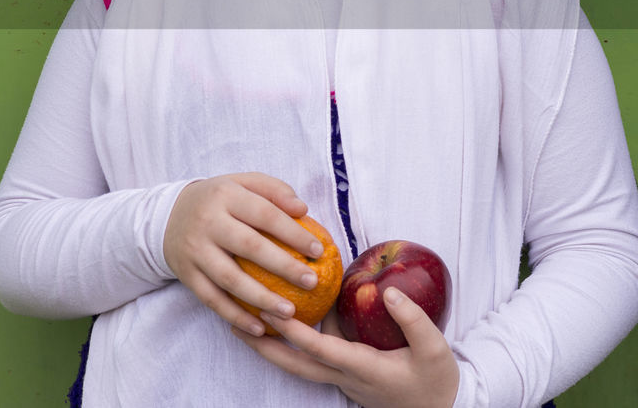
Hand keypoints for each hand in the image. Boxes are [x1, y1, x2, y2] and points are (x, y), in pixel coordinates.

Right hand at [163, 173, 324, 335]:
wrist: (167, 216)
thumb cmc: (219, 201)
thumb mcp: (241, 183)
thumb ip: (273, 190)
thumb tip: (302, 209)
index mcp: (225, 195)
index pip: (264, 214)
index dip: (293, 233)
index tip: (319, 251)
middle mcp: (207, 222)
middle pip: (249, 246)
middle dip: (284, 266)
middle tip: (312, 282)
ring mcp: (195, 250)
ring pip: (230, 278)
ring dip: (262, 298)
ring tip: (290, 312)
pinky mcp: (187, 274)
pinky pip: (212, 299)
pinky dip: (235, 316)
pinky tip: (259, 328)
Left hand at [232, 286, 459, 407]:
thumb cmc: (437, 379)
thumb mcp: (435, 349)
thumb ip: (413, 320)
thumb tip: (388, 291)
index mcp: (362, 368)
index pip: (319, 349)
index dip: (293, 332)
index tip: (270, 310)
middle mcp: (344, 377)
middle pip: (294, 364)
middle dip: (262, 345)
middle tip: (234, 323)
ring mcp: (342, 380)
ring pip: (299, 364)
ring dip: (272, 346)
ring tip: (247, 319)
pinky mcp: (345, 376)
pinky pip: (313, 360)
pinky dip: (295, 345)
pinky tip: (286, 321)